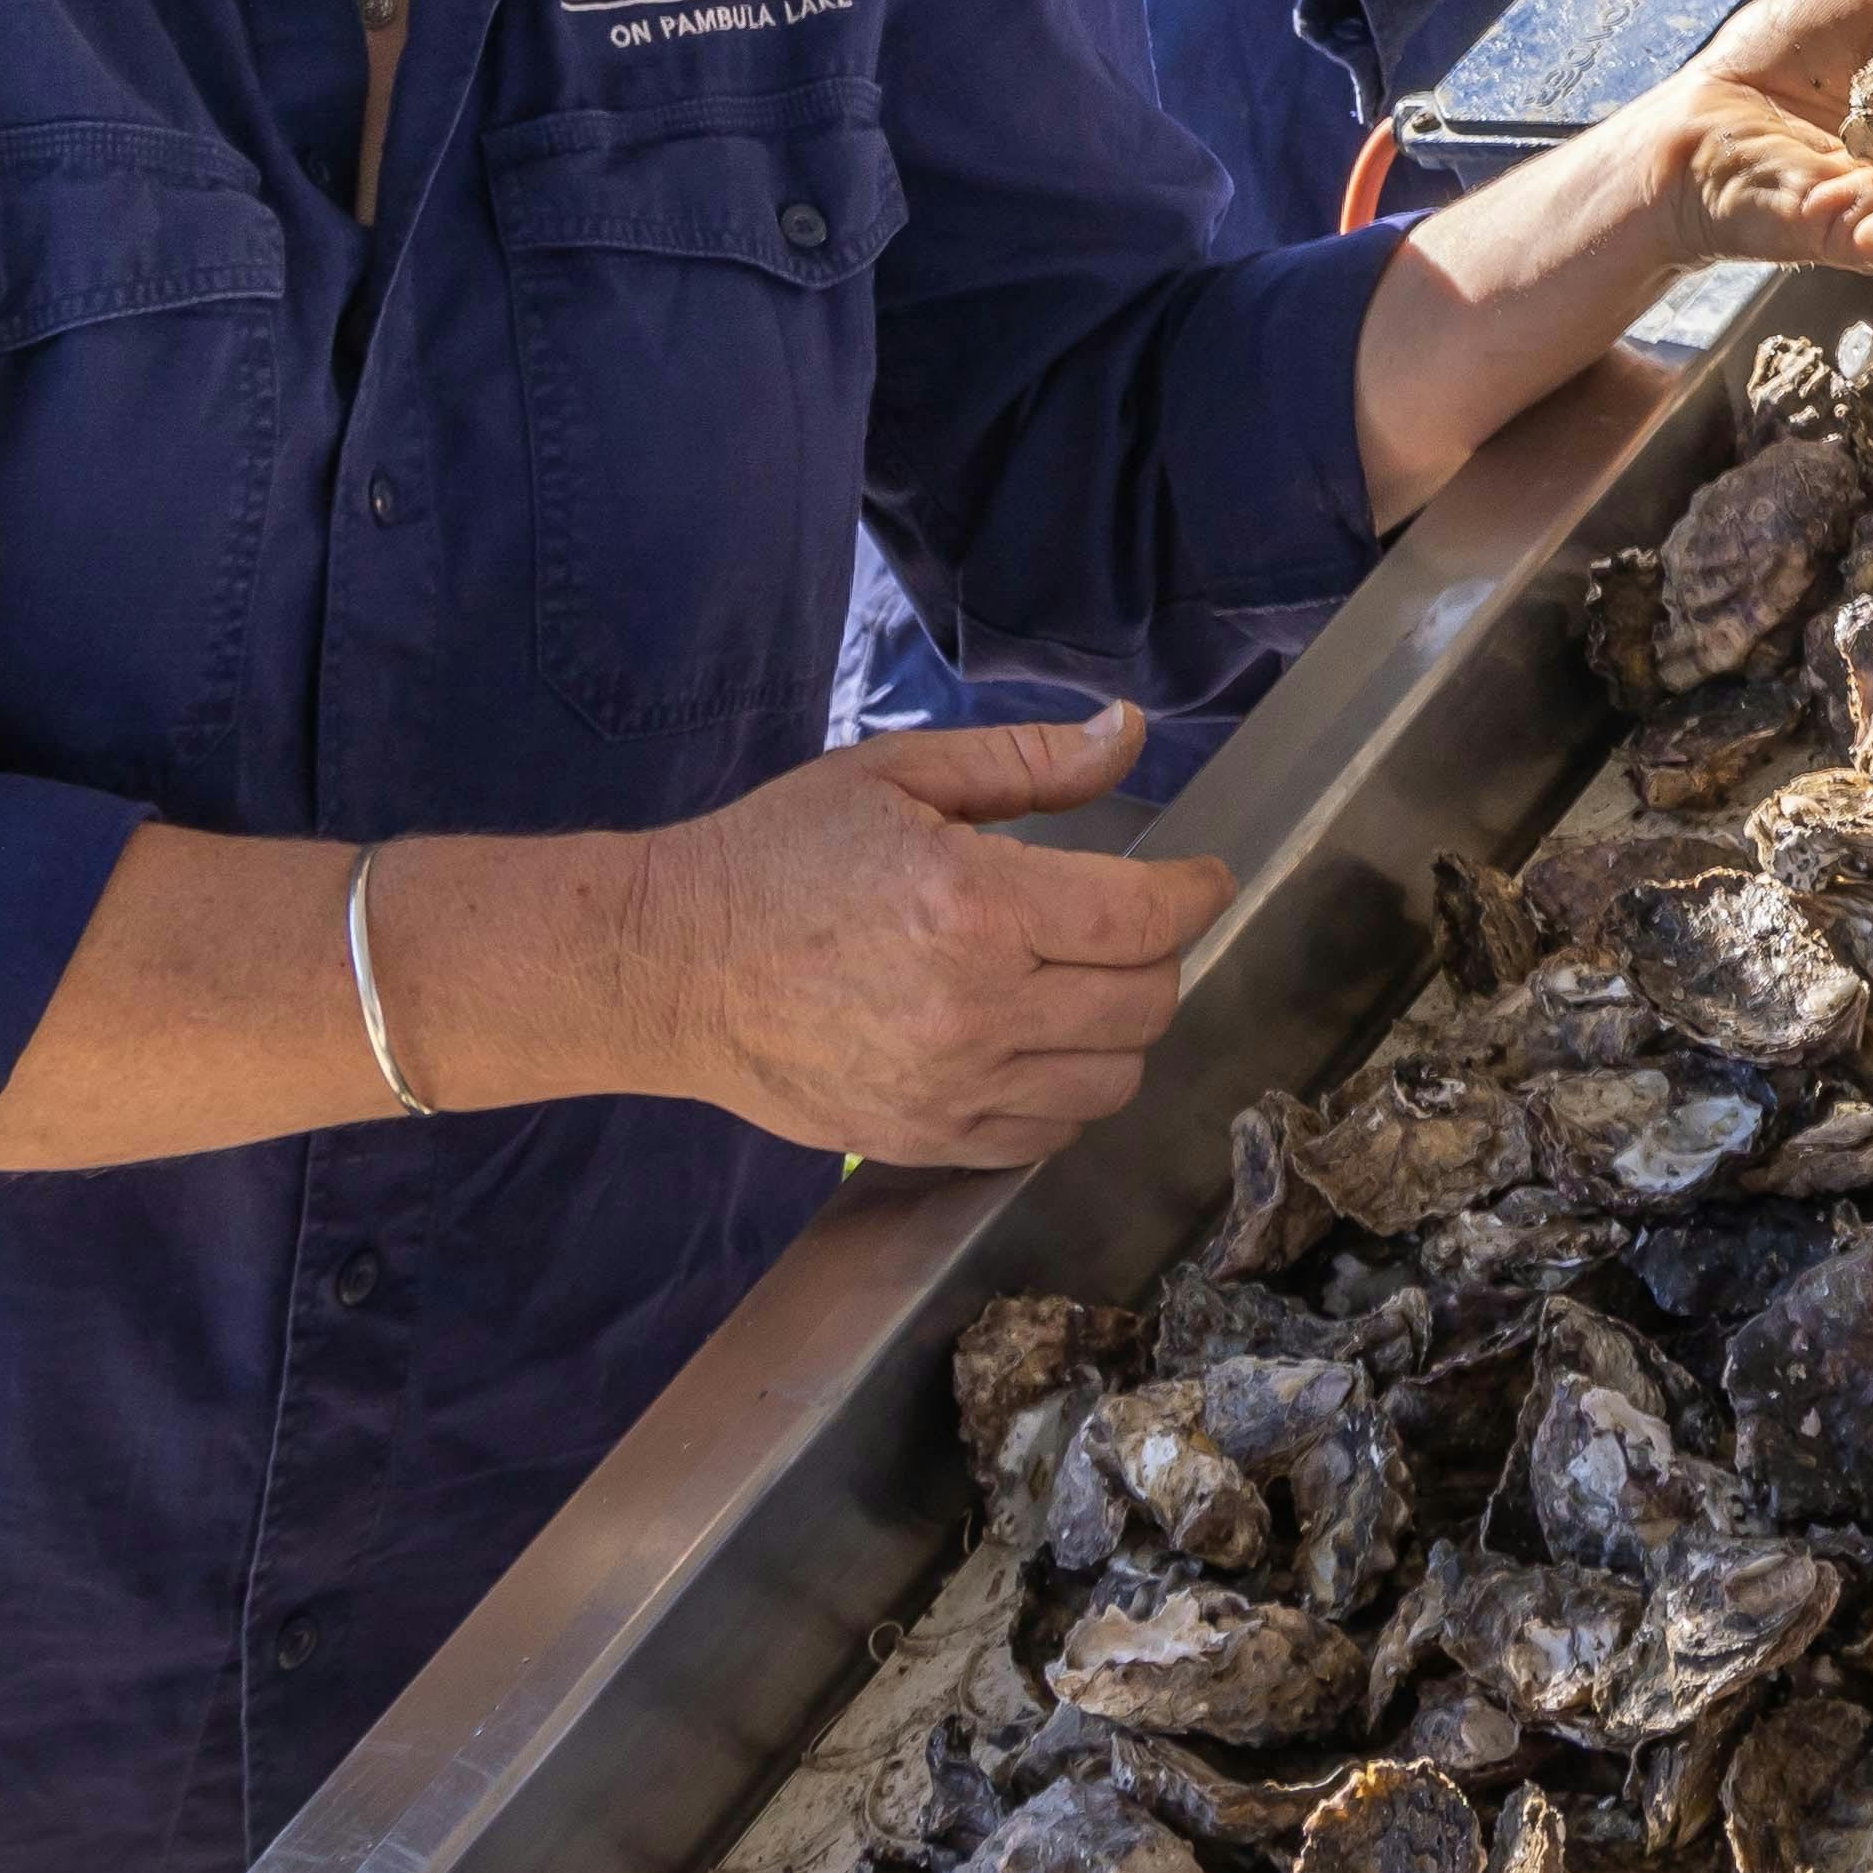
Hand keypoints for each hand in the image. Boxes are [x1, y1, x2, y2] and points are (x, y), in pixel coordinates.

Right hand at [609, 717, 1237, 1169]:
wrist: (671, 965)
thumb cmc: (779, 855)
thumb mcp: (901, 775)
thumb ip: (1030, 761)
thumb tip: (1129, 732)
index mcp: (977, 906)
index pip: (1143, 919)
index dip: (1195, 892)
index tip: (1201, 877)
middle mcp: (977, 1010)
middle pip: (1145, 1005)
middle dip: (1158, 955)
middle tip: (1128, 923)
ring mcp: (952, 1089)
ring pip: (1111, 1083)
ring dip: (1120, 1031)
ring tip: (1084, 985)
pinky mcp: (924, 1140)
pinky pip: (1047, 1136)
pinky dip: (1066, 1094)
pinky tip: (1037, 1045)